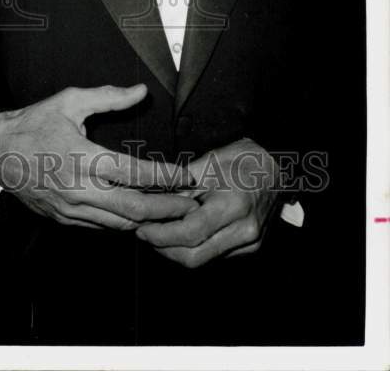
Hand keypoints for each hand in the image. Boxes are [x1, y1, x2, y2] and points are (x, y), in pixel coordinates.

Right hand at [0, 85, 198, 230]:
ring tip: (172, 213)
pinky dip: (123, 223)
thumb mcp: (69, 101)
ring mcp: (70, 207)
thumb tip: (140, 91)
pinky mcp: (64, 218)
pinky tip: (139, 215)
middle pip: (133, 208)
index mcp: (83, 157)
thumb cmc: (33, 123)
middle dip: (166, 209)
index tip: (185, 176)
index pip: (134, 173)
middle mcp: (78, 187)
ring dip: (149, 220)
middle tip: (189, 205)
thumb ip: (108, 97)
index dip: (164, 177)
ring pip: (119, 223)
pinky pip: (101, 227)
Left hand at [135, 138, 282, 266]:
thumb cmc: (240, 159)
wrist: (276, 167)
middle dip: (164, 248)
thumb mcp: (206, 164)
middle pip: (195, 256)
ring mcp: (250, 242)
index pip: (190, 233)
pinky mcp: (250, 247)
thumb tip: (148, 199)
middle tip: (145, 233)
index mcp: (233, 205)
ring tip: (158, 232)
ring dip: (176, 250)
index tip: (141, 227)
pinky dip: (194, 247)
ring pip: (203, 259)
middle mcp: (245, 230)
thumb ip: (178, 186)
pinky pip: (215, 254)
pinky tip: (181, 233)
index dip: (161, 234)